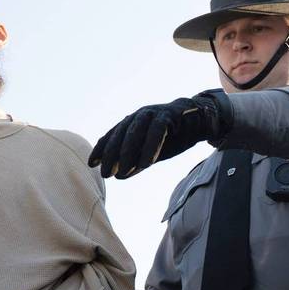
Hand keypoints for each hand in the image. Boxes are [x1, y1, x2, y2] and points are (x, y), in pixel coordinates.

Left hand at [88, 93, 226, 178]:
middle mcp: (138, 116)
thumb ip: (135, 162)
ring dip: (127, 153)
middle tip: (106, 174)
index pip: (111, 135)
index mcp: (130, 123)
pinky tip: (145, 164)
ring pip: (135, 132)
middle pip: (119, 135)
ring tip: (123, 173)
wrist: (197, 121)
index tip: (91, 164)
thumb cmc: (171, 138)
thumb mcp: (150, 153)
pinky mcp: (168, 115)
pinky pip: (156, 131)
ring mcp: (152, 113)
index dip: (100, 149)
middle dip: (111, 155)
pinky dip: (150, 148)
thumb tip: (119, 176)